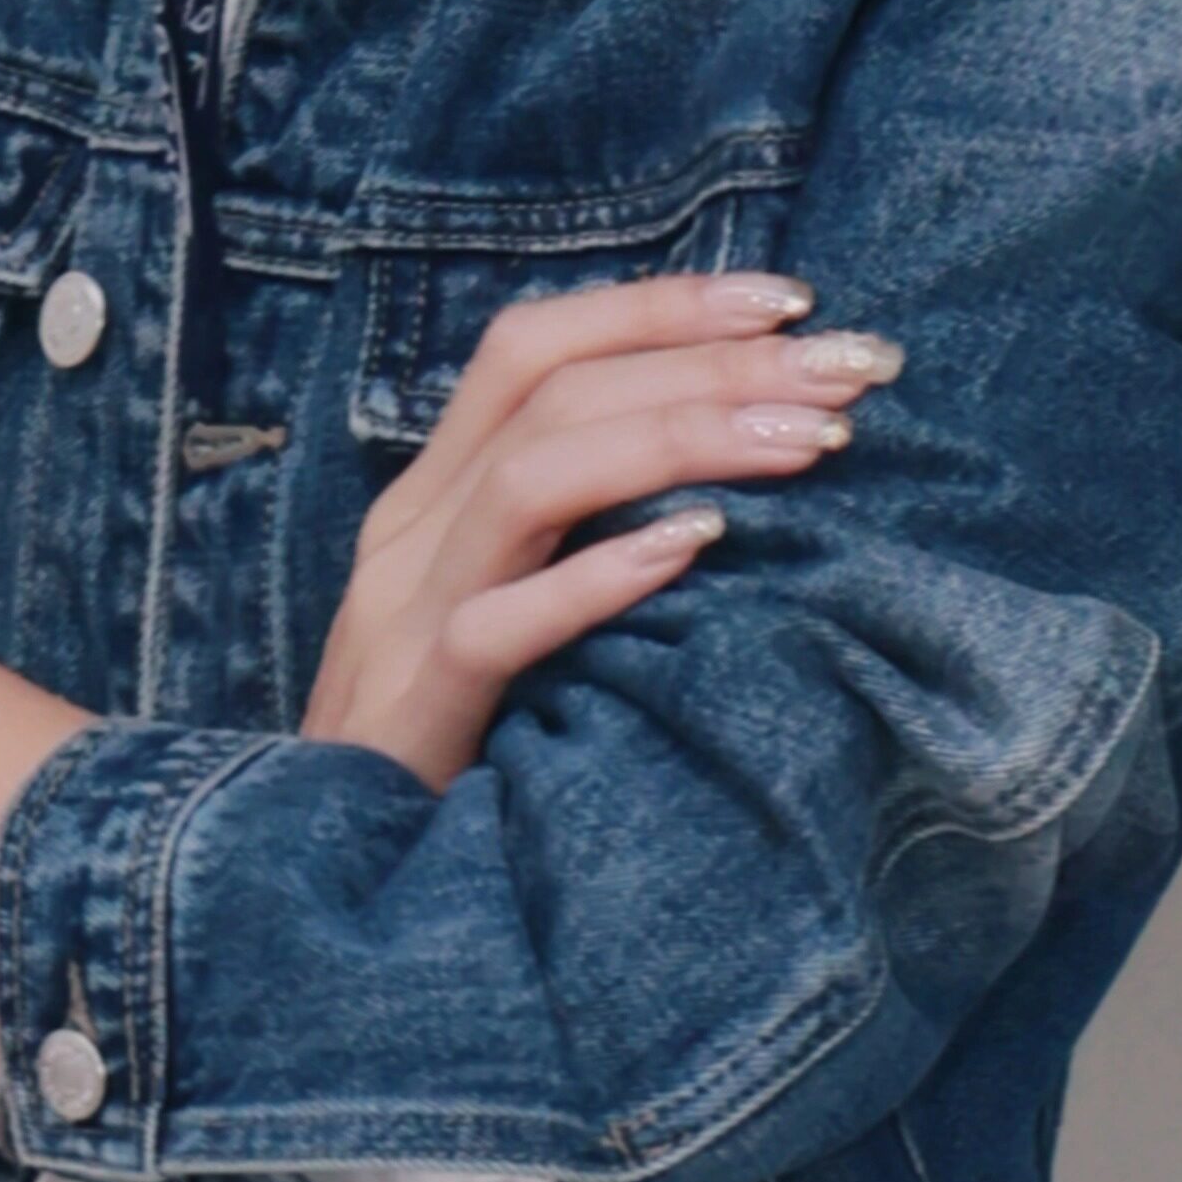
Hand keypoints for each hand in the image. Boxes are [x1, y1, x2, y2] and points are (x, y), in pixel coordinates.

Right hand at [302, 272, 901, 790]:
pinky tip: (694, 549)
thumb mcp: (511, 616)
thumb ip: (580, 540)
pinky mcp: (416, 705)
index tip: (793, 302)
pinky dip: (597, 578)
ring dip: (681, 440)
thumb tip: (723, 484)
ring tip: (808, 444)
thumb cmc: (452, 747)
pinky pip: (499, 625)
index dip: (659, 307)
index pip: (536, 347)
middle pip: (553, 389)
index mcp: (434, 496)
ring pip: (531, 478)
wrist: (334, 878)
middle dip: (709, 361)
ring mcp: (406, 614)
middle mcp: (412, 531)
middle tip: (847, 369)